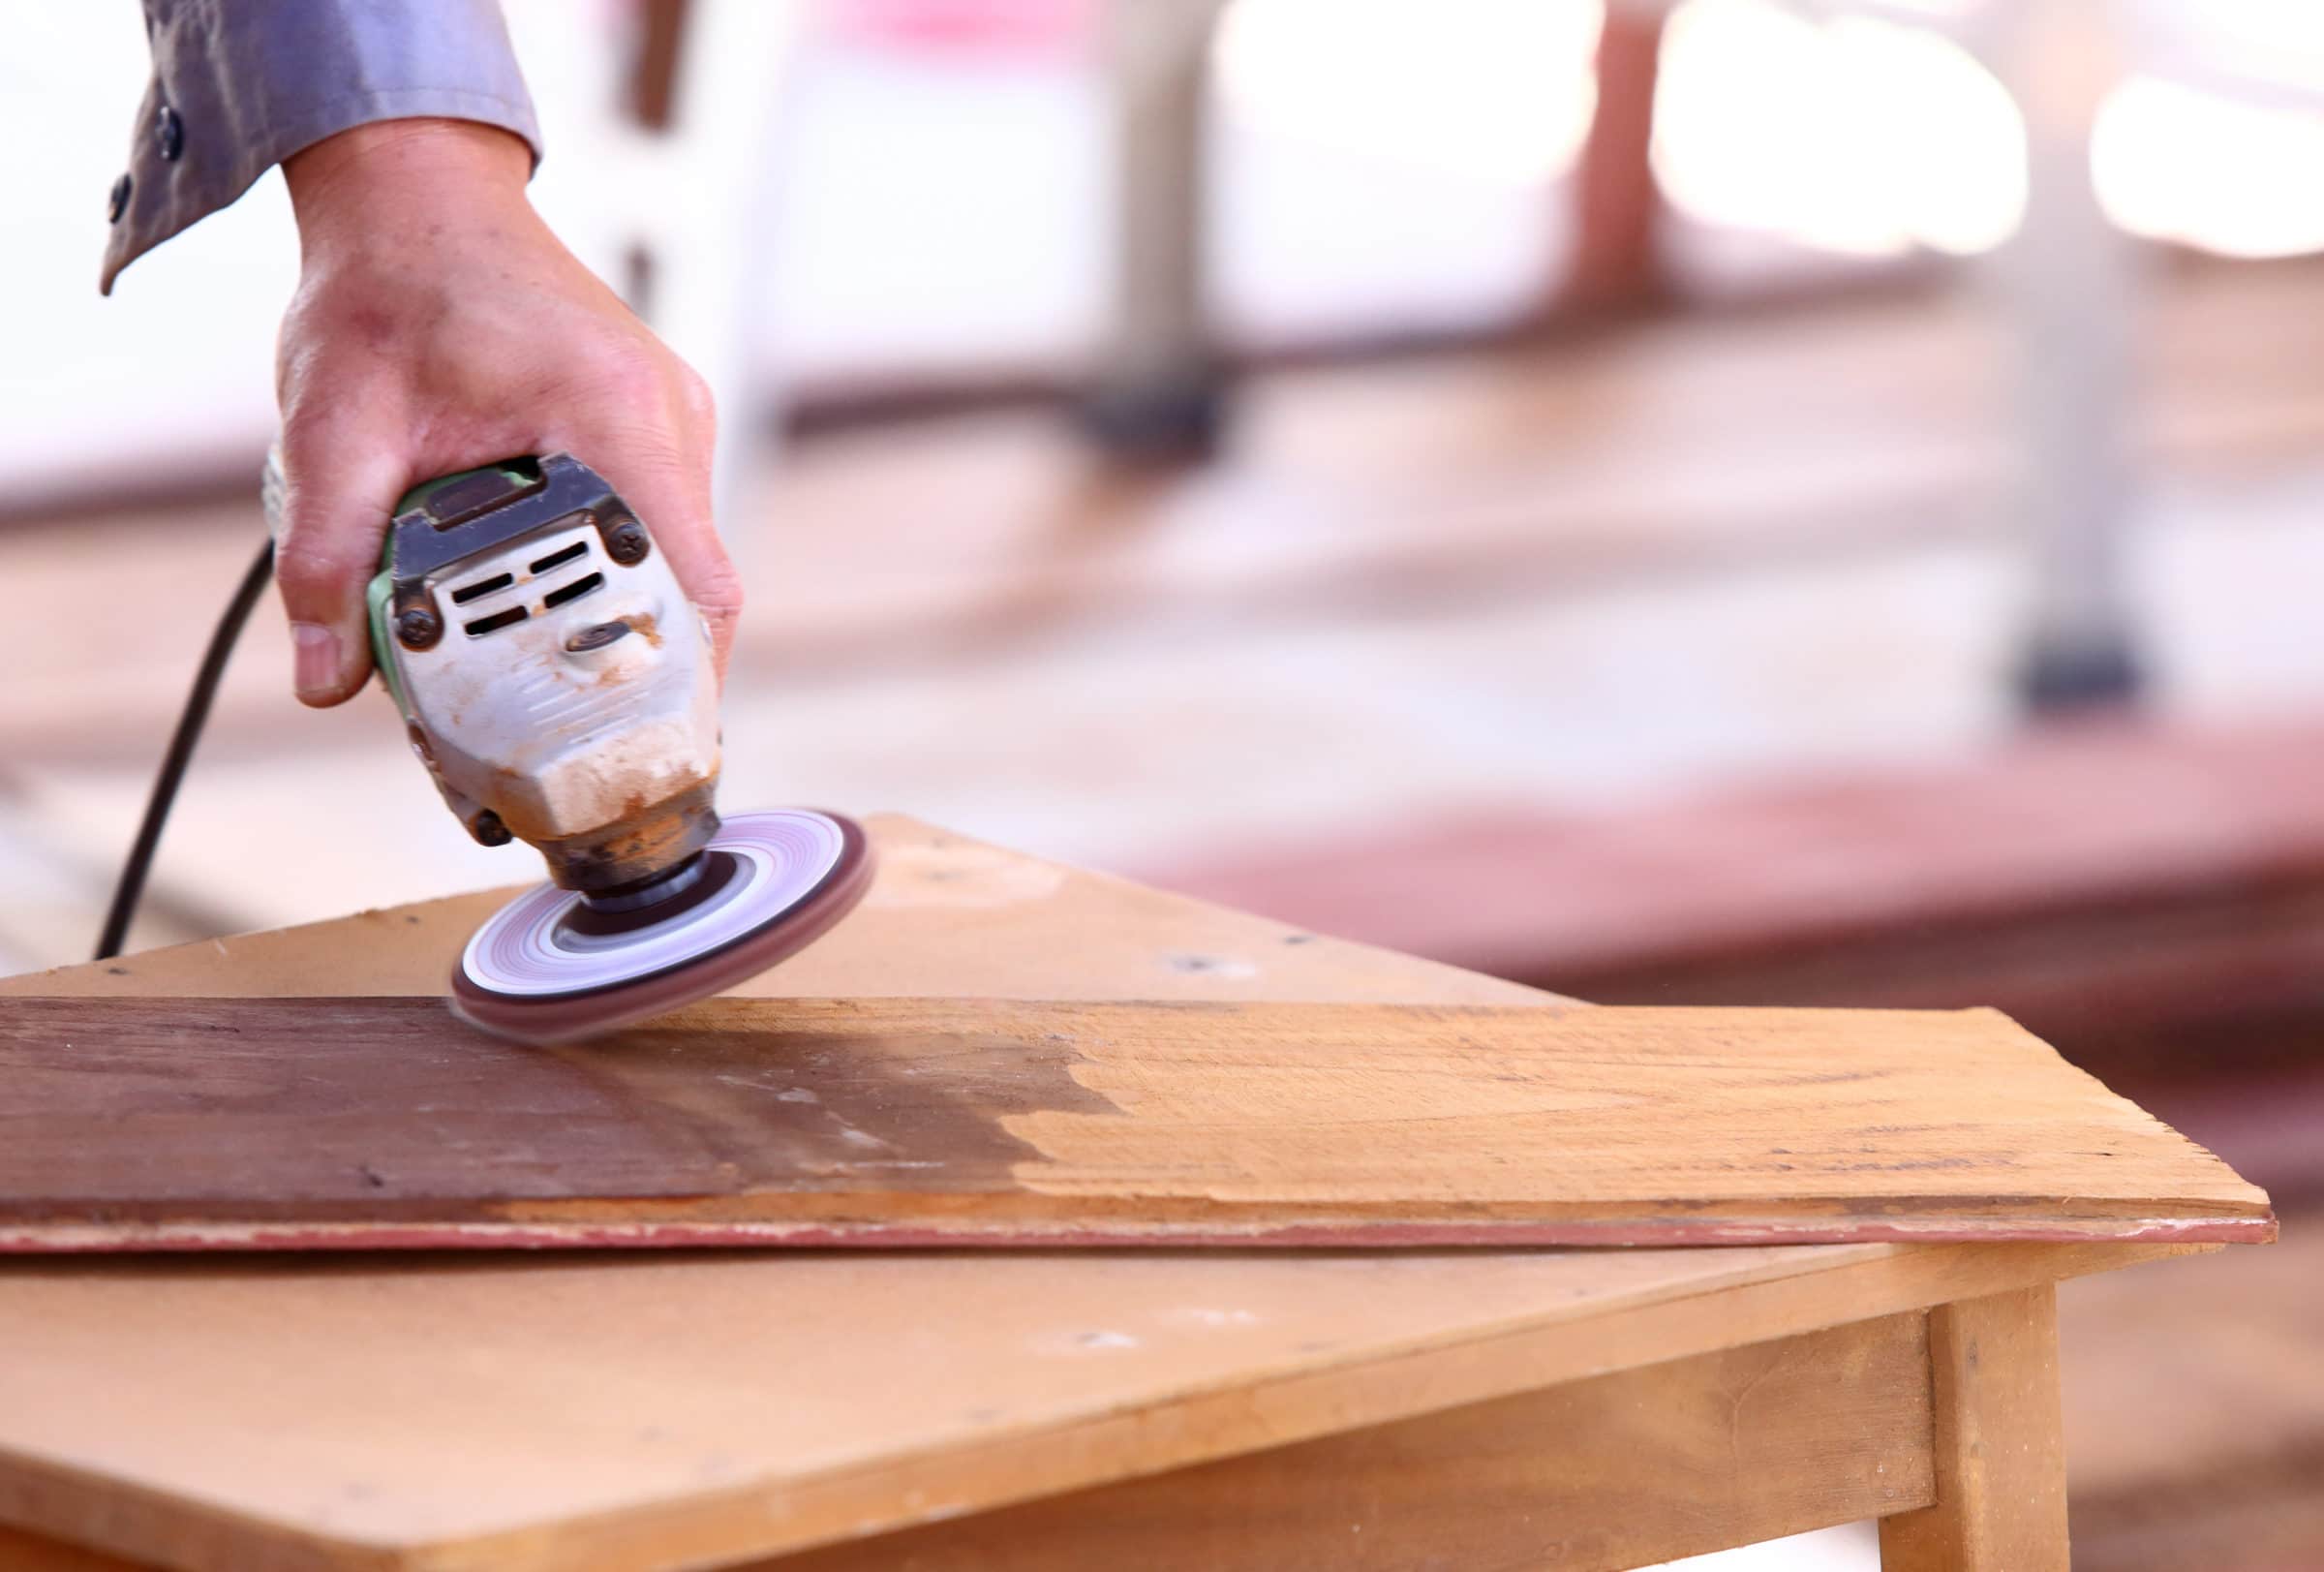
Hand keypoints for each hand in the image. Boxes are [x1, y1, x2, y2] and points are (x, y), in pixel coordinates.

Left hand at [273, 118, 736, 705]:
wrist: (418, 199)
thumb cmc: (389, 290)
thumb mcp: (336, 428)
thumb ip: (329, 558)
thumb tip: (325, 681)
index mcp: (614, 414)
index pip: (694, 580)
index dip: (679, 678)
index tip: (640, 747)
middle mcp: (667, 417)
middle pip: (690, 588)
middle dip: (637, 670)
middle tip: (575, 744)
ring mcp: (671, 422)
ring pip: (677, 564)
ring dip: (625, 626)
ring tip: (557, 689)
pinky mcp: (654, 430)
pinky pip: (657, 530)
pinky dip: (615, 582)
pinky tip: (555, 614)